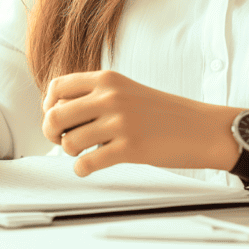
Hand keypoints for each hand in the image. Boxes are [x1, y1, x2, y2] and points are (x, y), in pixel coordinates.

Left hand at [40, 70, 237, 176]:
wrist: (199, 128)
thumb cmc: (162, 113)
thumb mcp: (126, 90)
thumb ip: (95, 95)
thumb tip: (56, 112)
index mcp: (107, 79)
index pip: (57, 87)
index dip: (48, 106)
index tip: (56, 118)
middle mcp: (110, 96)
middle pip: (55, 115)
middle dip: (52, 133)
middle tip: (64, 140)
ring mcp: (120, 122)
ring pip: (68, 142)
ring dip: (71, 152)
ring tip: (85, 152)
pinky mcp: (129, 147)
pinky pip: (86, 163)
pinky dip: (82, 169)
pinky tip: (90, 166)